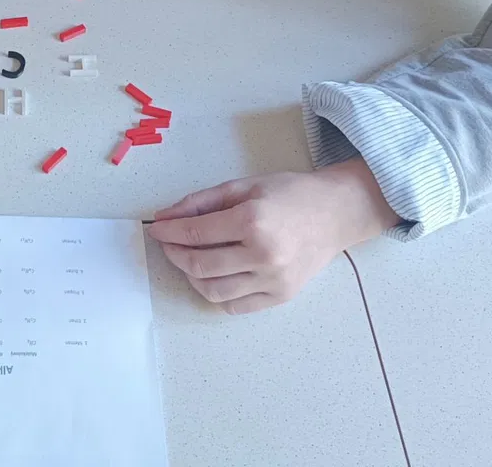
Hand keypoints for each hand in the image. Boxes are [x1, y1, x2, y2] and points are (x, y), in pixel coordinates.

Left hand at [147, 160, 398, 313]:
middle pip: (200, 265)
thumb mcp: (244, 186)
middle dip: (175, 255)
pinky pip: (236, 305)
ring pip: (214, 291)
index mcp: (252, 221)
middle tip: (168, 245)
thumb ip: (202, 201)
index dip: (169, 233)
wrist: (335, 214)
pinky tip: (213, 276)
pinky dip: (217, 294)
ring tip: (189, 261)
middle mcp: (262, 255)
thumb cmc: (291, 194)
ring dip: (192, 277)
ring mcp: (273, 280)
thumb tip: (167, 216)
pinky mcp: (280, 296)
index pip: (196, 233)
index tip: (156, 230)